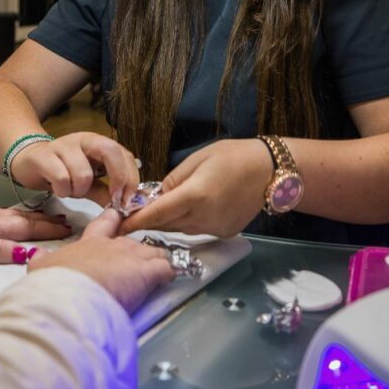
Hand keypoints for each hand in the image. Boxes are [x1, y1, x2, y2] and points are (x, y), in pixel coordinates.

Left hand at [0, 200, 71, 263]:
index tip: (75, 231)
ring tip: (51, 220)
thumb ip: (1, 250)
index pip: (32, 227)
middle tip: (70, 223)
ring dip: (35, 220)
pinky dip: (18, 220)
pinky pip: (4, 219)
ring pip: (16, 218)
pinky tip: (15, 222)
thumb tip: (34, 253)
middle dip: (49, 222)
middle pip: (27, 219)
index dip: (53, 230)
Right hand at [10, 131, 140, 206]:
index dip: (131, 178)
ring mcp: (63, 146)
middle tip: (113, 200)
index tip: (128, 200)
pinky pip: (61, 179)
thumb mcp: (89, 183)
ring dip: (80, 190)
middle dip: (117, 178)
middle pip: (110, 151)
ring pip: (83, 173)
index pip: (125, 155)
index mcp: (99, 144)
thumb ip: (106, 192)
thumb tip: (126, 207)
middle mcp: (84, 140)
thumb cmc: (62, 171)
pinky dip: (63, 191)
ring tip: (72, 190)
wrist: (28, 161)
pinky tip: (59, 189)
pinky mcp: (44, 156)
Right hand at [28, 208, 173, 313]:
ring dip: (156, 261)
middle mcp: (112, 246)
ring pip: (153, 251)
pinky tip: (171, 277)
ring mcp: (132, 257)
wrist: (68, 299)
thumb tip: (38, 255)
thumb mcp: (41, 269)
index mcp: (88, 243)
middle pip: (132, 242)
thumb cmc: (54, 284)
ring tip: (160, 270)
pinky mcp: (148, 273)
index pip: (105, 224)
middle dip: (137, 251)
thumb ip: (42, 259)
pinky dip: (171, 272)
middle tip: (138, 262)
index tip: (118, 218)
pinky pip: (167, 267)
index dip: (113, 221)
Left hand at [118, 139, 272, 237]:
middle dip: (147, 220)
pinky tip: (187, 209)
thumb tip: (156, 196)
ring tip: (157, 209)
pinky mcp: (225, 233)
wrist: (271, 171)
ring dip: (167, 221)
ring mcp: (216, 228)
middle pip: (166, 224)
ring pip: (180, 229)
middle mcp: (204, 217)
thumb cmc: (233, 156)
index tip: (117, 224)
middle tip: (130, 213)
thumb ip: (173, 180)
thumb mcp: (197, 160)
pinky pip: (197, 229)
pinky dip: (186, 222)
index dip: (134, 220)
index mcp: (195, 196)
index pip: (157, 213)